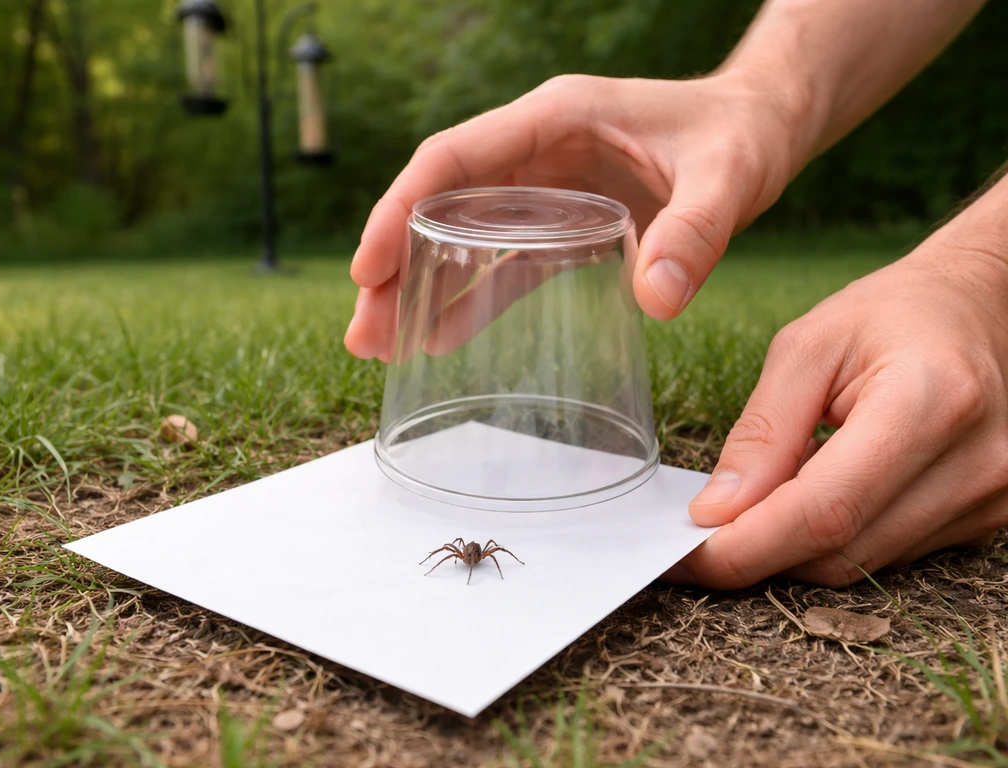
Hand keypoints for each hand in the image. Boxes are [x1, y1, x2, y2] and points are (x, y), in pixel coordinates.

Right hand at [344, 73, 800, 360]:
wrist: (763, 128)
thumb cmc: (742, 134)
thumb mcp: (729, 175)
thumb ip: (697, 232)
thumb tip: (656, 301)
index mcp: (555, 120)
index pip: (454, 160)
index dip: (402, 210)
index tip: (369, 268)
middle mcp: (537, 152)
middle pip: (441, 205)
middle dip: (396, 266)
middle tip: (365, 333)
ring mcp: (546, 190)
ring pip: (462, 238)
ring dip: (421, 289)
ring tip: (382, 347)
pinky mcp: (564, 227)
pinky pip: (504, 265)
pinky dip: (470, 300)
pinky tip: (440, 337)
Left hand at [669, 222, 1007, 587]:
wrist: (982, 305)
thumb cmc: (893, 313)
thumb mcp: (808, 348)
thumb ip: (761, 432)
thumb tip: (716, 510)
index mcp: (929, 402)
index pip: (825, 511)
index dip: (747, 546)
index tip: (687, 555)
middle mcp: (974, 463)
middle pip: (842, 552)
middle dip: (760, 551)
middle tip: (704, 530)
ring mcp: (990, 498)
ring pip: (861, 564)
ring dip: (796, 545)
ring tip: (768, 491)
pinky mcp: (986, 517)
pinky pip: (888, 554)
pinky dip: (836, 535)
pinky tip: (818, 490)